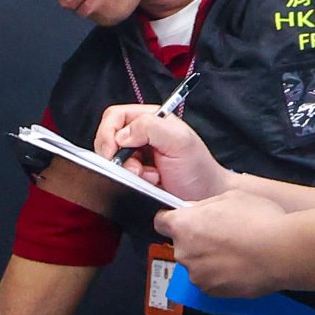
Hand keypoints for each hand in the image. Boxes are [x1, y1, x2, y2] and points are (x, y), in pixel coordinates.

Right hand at [95, 103, 231, 202]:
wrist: (205, 197)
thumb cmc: (199, 169)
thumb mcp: (180, 141)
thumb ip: (150, 127)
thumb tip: (121, 135)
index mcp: (151, 119)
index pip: (115, 117)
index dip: (108, 132)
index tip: (112, 151)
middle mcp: (142, 135)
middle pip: (108, 139)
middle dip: (118, 157)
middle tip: (136, 167)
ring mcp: (137, 156)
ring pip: (112, 161)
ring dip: (127, 171)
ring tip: (149, 176)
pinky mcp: (134, 175)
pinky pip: (118, 177)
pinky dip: (130, 182)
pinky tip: (149, 182)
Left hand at [162, 187, 293, 296]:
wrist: (281, 251)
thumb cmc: (259, 219)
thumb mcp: (231, 197)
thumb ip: (206, 205)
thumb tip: (196, 211)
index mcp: (183, 225)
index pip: (161, 222)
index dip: (173, 219)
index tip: (185, 220)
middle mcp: (183, 252)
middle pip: (182, 245)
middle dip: (197, 240)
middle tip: (223, 234)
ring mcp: (197, 275)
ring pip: (197, 264)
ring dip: (210, 260)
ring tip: (237, 252)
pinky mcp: (212, 292)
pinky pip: (211, 281)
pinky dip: (222, 276)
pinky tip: (241, 267)